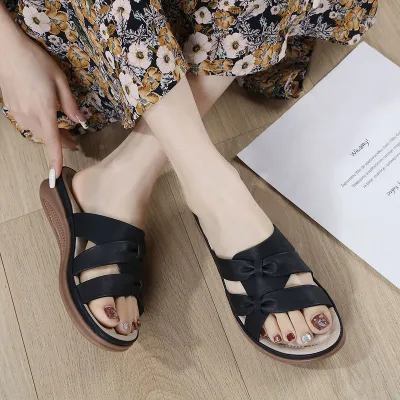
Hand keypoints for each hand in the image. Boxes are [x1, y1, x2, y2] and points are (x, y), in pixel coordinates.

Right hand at [0, 21, 86, 186]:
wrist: (7, 49)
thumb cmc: (36, 61)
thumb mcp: (60, 81)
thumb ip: (71, 104)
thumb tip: (81, 121)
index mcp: (44, 110)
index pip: (52, 141)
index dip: (56, 159)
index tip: (57, 175)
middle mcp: (30, 115)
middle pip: (48, 138)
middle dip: (62, 143)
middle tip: (74, 142)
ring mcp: (19, 113)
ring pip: (38, 132)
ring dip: (52, 134)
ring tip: (64, 131)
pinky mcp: (13, 108)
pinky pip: (29, 124)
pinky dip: (41, 126)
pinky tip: (47, 119)